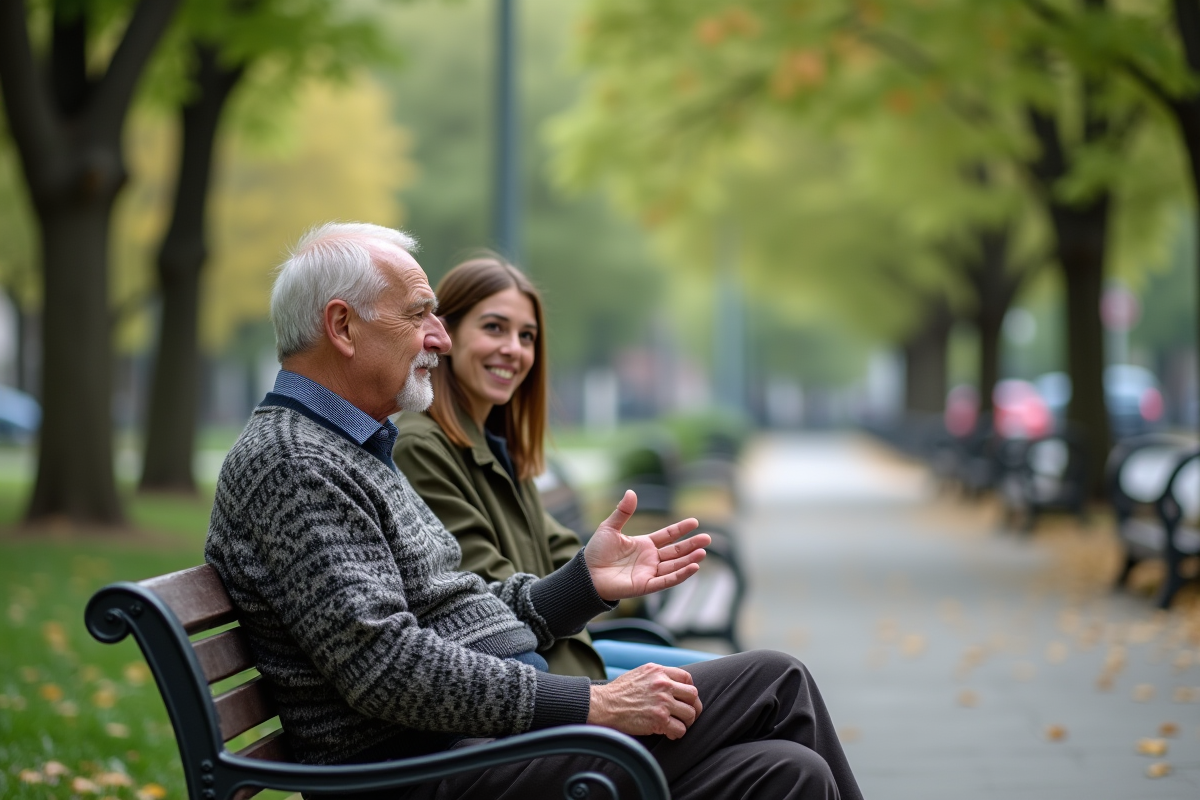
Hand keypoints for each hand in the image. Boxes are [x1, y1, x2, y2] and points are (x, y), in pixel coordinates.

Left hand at [584, 490, 709, 600]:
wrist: (586, 573)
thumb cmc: (596, 552)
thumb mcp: (610, 528)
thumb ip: (623, 512)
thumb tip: (632, 492)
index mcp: (644, 545)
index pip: (667, 536)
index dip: (680, 529)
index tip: (694, 522)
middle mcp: (649, 559)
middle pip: (675, 551)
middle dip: (691, 545)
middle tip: (707, 539)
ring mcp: (649, 572)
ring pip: (674, 565)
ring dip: (689, 559)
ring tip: (703, 552)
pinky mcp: (646, 585)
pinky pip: (666, 580)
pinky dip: (680, 575)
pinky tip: (693, 567)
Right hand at [588, 663, 702, 739]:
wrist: (604, 705)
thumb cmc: (618, 692)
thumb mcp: (639, 674)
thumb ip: (656, 676)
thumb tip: (670, 683)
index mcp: (658, 671)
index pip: (687, 678)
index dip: (689, 690)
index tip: (686, 698)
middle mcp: (663, 685)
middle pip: (693, 695)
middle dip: (693, 707)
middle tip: (687, 715)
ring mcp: (662, 702)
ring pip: (690, 713)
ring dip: (686, 722)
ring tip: (677, 725)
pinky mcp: (659, 719)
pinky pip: (680, 729)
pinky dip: (677, 734)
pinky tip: (669, 734)